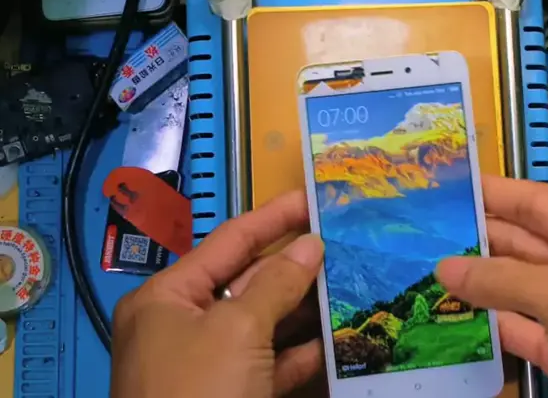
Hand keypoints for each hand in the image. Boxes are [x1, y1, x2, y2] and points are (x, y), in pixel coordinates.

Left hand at [111, 191, 326, 397]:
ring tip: (349, 283)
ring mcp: (210, 364)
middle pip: (248, 282)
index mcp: (168, 299)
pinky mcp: (234, 395)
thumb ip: (276, 284)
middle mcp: (186, 325)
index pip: (228, 242)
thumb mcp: (236, 330)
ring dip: (304, 309)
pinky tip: (336, 339)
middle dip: (295, 265)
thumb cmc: (198, 392)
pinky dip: (301, 354)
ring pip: (265, 324)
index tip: (311, 199)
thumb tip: (310, 245)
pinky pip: (271, 364)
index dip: (272, 217)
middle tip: (341, 241)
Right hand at [436, 176, 547, 397]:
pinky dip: (492, 322)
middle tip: (430, 228)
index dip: (498, 192)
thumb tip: (444, 268)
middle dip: (482, 236)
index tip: (454, 185)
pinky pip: (522, 330)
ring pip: (521, 290)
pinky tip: (455, 312)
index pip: (543, 205)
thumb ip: (504, 279)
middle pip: (528, 245)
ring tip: (431, 265)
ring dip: (481, 281)